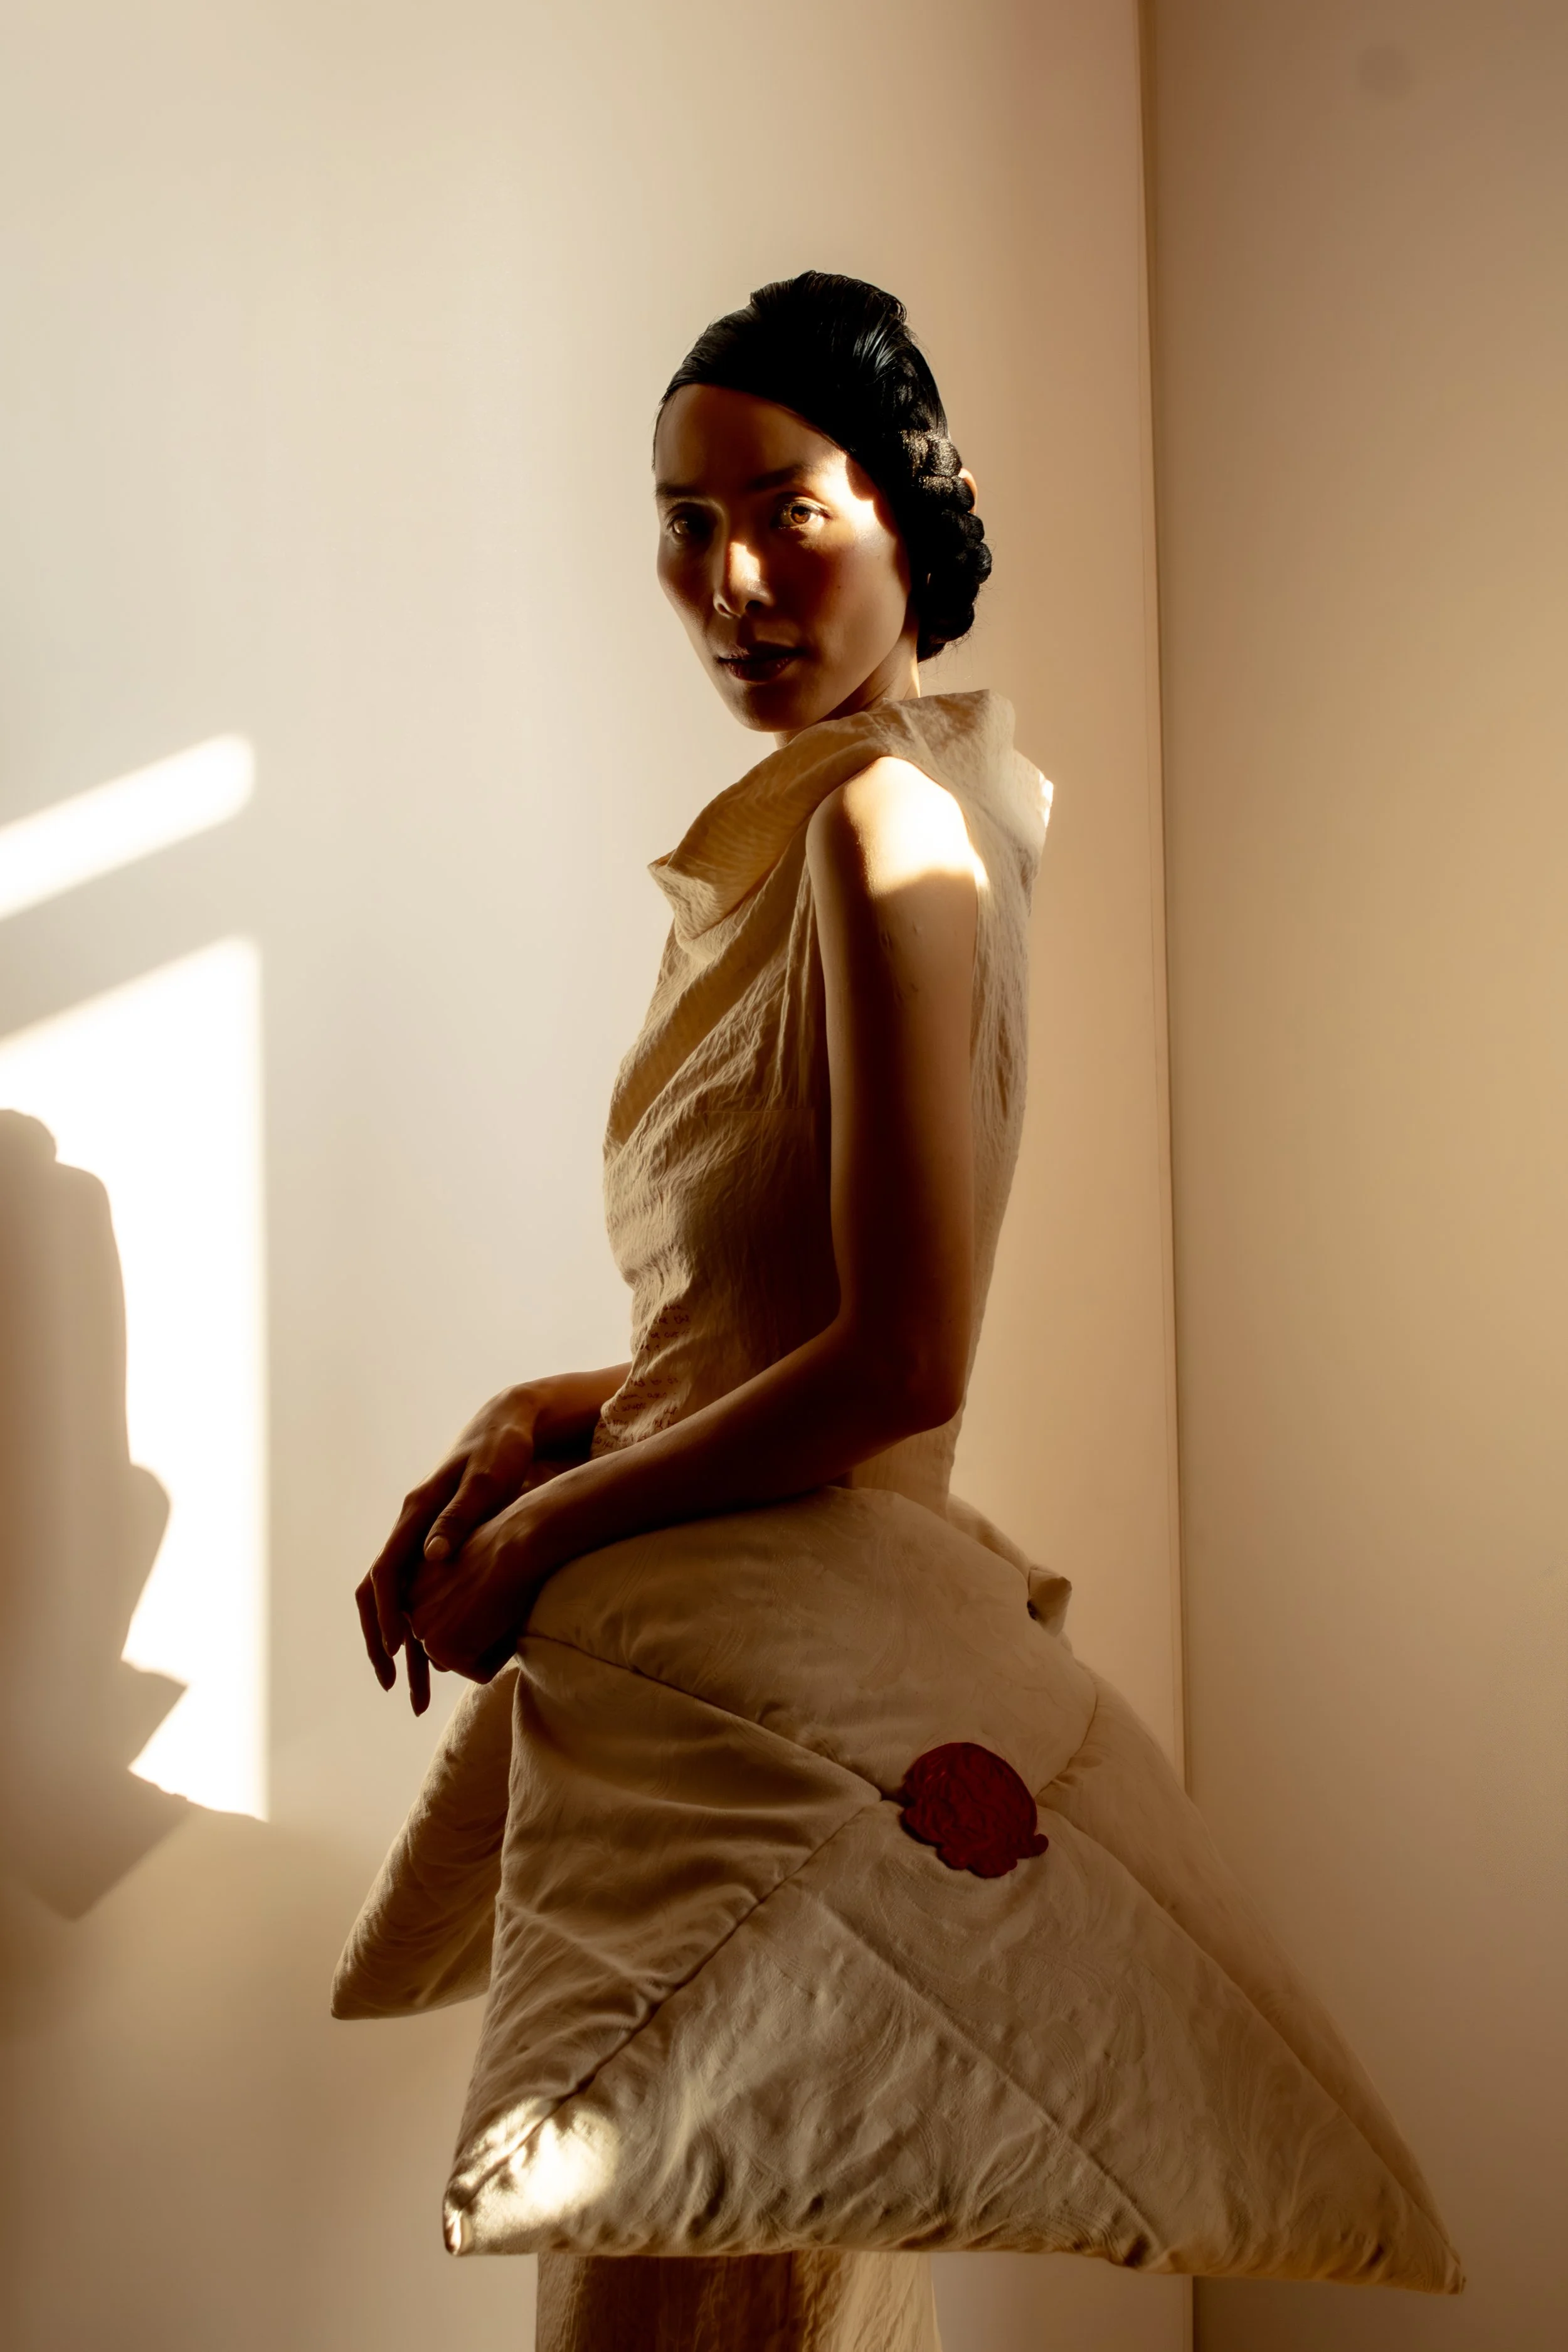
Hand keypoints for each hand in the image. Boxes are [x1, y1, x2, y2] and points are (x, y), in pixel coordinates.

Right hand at [355, 1376, 604, 1712]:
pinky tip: (439, 1656)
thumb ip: (460, 1516)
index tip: (396, 1651)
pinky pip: (420, 1593)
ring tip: (412, 1690)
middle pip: (377, 1593)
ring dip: (401, 1644)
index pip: (384, 1572)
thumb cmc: (502, 1449)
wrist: (510, 1425)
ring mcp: (424, 1536)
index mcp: (415, 1511)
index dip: (386, 1613)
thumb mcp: (487, 1479)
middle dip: (380, 1642)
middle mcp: (411, 1526)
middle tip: (392, 1686)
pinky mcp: (441, 1543)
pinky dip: (422, 1625)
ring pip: (397, 1599)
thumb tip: (432, 1556)